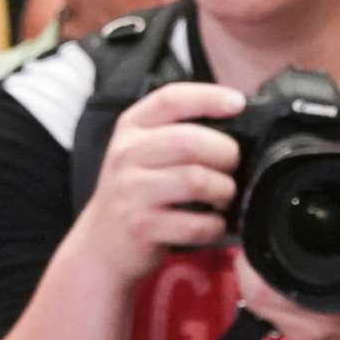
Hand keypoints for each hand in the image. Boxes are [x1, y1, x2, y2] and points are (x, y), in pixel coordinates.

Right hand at [68, 83, 245, 284]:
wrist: (101, 242)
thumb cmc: (137, 191)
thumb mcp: (144, 151)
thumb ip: (177, 131)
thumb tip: (234, 119)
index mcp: (131, 127)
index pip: (170, 99)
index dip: (208, 97)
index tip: (238, 102)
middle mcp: (126, 154)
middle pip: (190, 142)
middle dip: (225, 153)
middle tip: (232, 166)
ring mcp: (130, 191)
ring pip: (196, 181)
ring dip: (223, 190)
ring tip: (223, 195)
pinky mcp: (140, 226)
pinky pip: (194, 223)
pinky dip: (213, 225)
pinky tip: (211, 223)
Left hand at [237, 251, 339, 339]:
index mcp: (333, 298)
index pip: (262, 286)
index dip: (250, 261)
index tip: (252, 239)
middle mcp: (318, 324)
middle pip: (257, 300)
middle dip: (252, 272)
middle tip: (256, 249)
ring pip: (264, 313)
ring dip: (262, 287)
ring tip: (270, 265)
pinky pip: (281, 323)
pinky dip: (278, 302)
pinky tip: (289, 286)